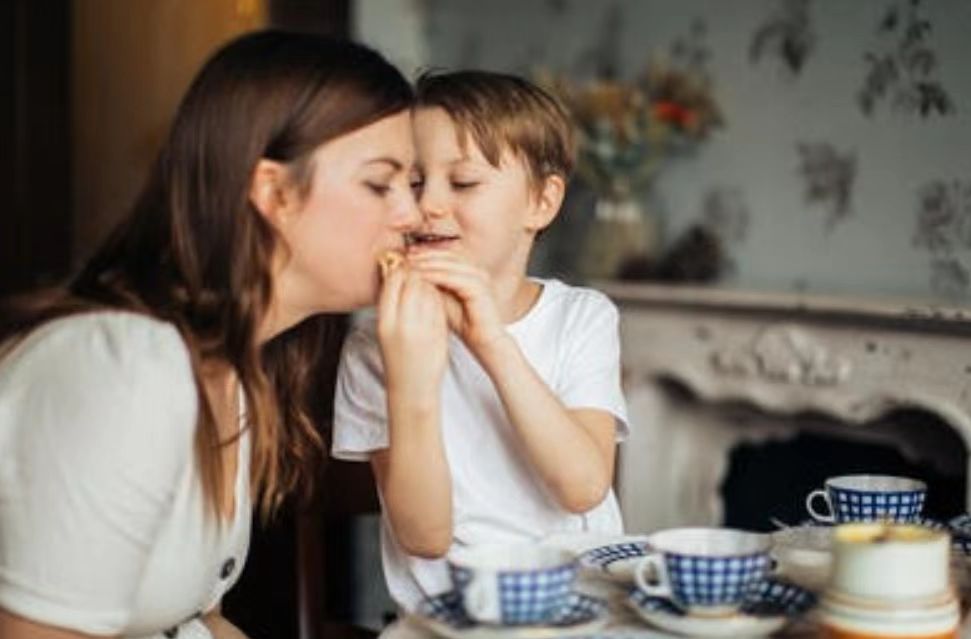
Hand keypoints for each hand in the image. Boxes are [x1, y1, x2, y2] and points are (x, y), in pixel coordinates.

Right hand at [376, 263, 448, 397]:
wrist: (412, 388)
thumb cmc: (398, 357)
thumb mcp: (387, 330)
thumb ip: (392, 304)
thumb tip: (395, 272)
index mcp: (385, 321)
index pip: (393, 280)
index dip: (400, 267)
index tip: (404, 263)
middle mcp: (402, 323)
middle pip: (412, 281)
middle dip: (417, 271)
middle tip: (420, 268)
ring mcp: (422, 327)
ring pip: (428, 290)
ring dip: (430, 281)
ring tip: (428, 282)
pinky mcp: (438, 332)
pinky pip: (440, 304)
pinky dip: (439, 295)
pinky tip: (437, 297)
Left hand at [408, 249, 506, 356]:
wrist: (484, 342)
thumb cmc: (465, 323)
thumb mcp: (444, 299)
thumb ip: (433, 285)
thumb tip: (412, 272)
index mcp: (471, 271)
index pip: (448, 253)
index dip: (427, 251)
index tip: (407, 253)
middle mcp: (477, 270)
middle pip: (449, 253)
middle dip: (426, 253)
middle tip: (407, 254)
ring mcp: (480, 278)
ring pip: (451, 262)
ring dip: (429, 262)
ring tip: (411, 263)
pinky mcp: (480, 288)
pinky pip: (454, 277)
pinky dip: (436, 275)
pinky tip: (421, 276)